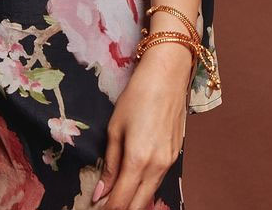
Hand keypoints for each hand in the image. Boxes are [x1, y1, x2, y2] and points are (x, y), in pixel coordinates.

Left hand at [92, 43, 193, 208]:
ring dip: (134, 201)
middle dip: (121, 209)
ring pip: (150, 195)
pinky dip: (145, 188)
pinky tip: (134, 182)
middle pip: (138, 206)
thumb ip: (110, 164)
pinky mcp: (176, 155)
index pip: (121, 201)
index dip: (107, 209)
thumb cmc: (138, 96)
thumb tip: (100, 193)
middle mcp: (157, 166)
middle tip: (105, 205)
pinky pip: (159, 181)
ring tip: (116, 196)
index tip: (95, 209)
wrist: (167, 75)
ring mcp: (169, 162)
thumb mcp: (115, 128)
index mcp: (138, 160)